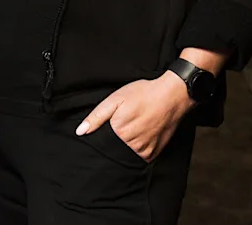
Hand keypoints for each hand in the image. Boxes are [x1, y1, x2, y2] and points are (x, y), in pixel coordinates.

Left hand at [74, 73, 195, 161]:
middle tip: (122, 125)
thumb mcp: (116, 99)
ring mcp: (143, 152)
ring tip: (131, 129)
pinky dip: (136, 149)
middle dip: (112, 143)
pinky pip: (139, 157)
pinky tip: (139, 135)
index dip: (100, 138)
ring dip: (124, 147)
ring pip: (126, 155)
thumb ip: (97, 116)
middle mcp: (131, 146)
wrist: (172, 96)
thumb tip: (80, 132)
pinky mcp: (153, 154)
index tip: (104, 130)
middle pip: (114, 150)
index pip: (101, 144)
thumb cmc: (143, 94)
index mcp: (118, 132)